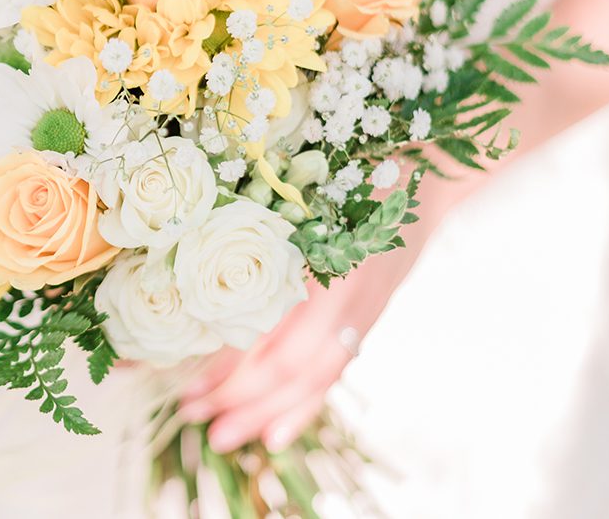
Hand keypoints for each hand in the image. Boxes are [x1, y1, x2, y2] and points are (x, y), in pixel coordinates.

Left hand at [180, 173, 470, 452]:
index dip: (229, 368)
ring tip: (221, 436)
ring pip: (312, 379)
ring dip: (263, 411)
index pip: (272, 335)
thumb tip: (195, 282)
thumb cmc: (348, 171)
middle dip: (237, 399)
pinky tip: (275, 433)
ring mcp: (361, 313)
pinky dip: (304, 406)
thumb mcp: (300, 197)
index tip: (184, 386)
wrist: (424, 175)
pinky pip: (334, 374)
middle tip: (189, 417)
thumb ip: (259, 237)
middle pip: (290, 368)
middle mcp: (345, 298)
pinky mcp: (366, 321)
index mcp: (322, 261)